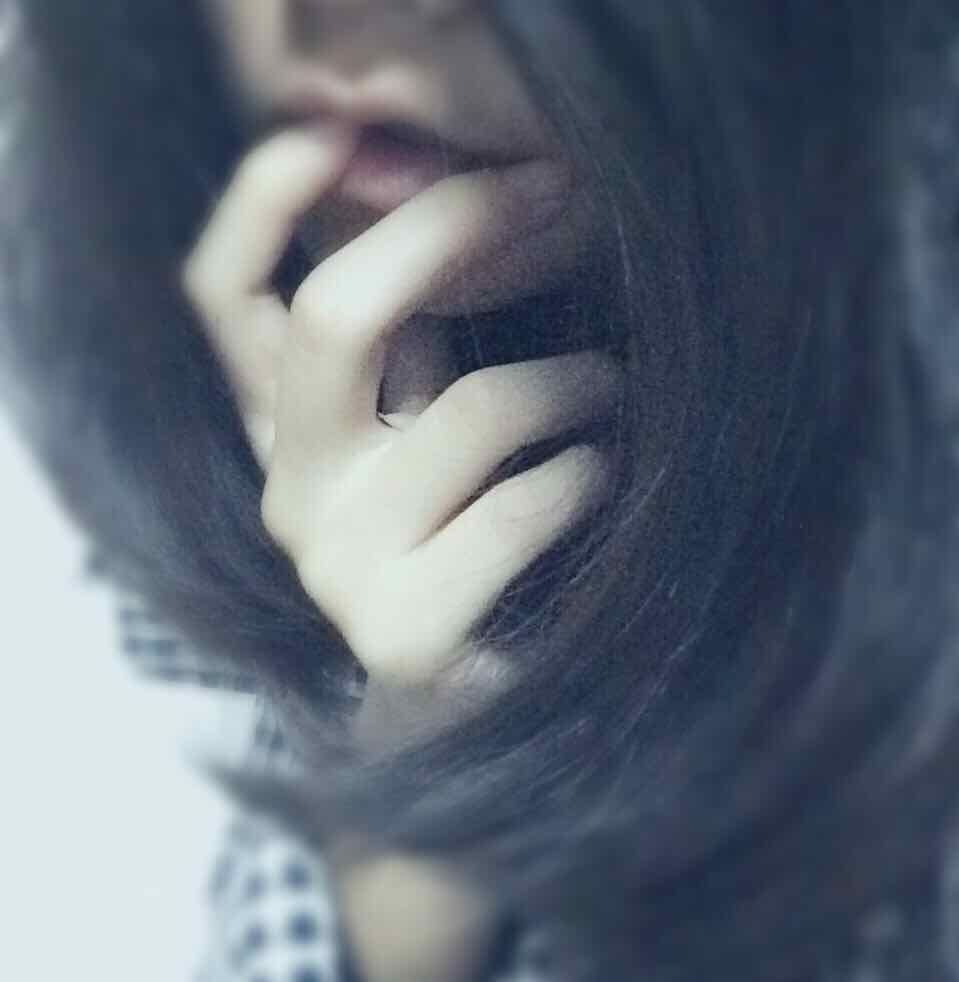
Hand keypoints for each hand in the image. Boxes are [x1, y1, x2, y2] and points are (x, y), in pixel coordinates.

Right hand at [182, 125, 619, 709]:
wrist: (475, 693)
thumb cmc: (470, 532)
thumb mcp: (425, 420)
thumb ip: (415, 335)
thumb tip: (457, 201)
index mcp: (284, 428)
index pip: (220, 294)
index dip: (262, 202)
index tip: (336, 135)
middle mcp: (289, 489)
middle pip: (335, 318)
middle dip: (449, 231)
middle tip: (554, 195)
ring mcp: (335, 565)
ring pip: (480, 408)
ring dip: (578, 383)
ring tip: (610, 392)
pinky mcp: (404, 629)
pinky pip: (530, 504)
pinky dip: (590, 474)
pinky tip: (600, 481)